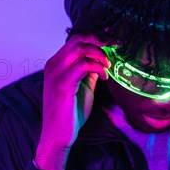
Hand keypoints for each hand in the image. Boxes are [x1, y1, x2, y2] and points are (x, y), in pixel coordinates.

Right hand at [35, 33, 109, 169]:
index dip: (97, 36)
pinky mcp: (62, 85)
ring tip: (109, 66)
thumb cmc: (71, 111)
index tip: (114, 39)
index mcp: (56, 63)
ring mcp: (56, 74)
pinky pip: (82, 66)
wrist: (58, 134)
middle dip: (100, 41)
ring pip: (79, 48)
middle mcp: (53, 65)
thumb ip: (89, 71)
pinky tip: (104, 76)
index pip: (76, 39)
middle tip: (115, 50)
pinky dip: (97, 67)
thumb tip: (103, 59)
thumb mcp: (83, 86)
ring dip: (100, 54)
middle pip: (78, 39)